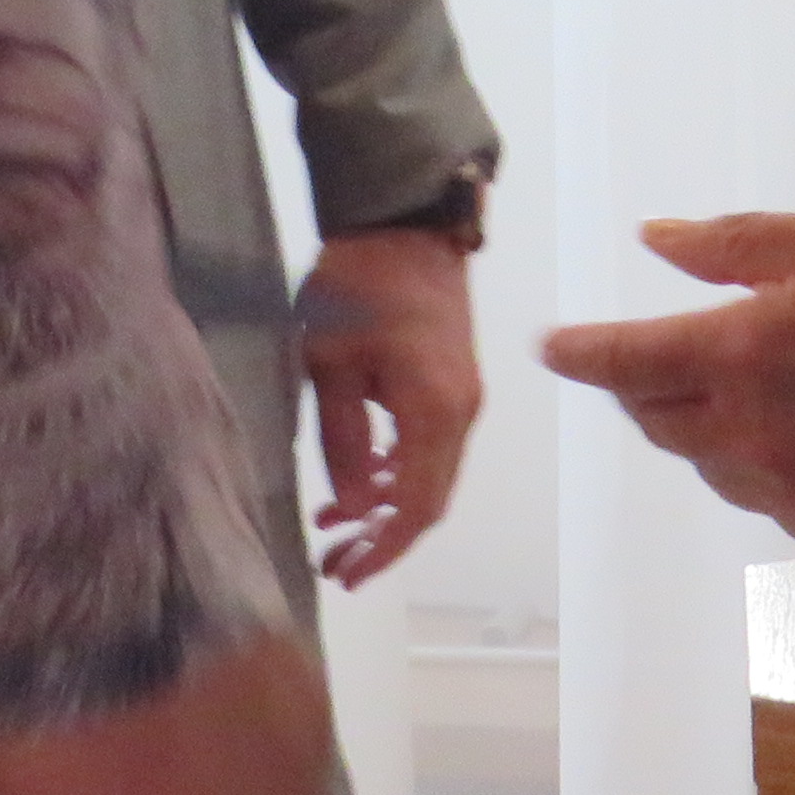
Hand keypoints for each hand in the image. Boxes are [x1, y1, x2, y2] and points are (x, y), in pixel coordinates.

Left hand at [301, 226, 482, 589]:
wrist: (405, 221)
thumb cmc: (358, 285)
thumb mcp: (330, 363)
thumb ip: (342, 441)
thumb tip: (352, 506)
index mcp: (435, 411)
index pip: (416, 507)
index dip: (382, 549)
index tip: (344, 573)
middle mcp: (462, 413)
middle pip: (429, 500)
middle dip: (381, 537)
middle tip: (331, 559)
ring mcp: (464, 398)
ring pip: (431, 476)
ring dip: (386, 506)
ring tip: (331, 522)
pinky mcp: (454, 383)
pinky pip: (431, 447)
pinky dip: (397, 472)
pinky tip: (359, 479)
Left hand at [539, 214, 794, 565]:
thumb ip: (734, 245)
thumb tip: (654, 239)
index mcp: (748, 355)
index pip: (628, 363)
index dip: (581, 354)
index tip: (551, 345)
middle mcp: (758, 439)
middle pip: (660, 423)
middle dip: (650, 388)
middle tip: (668, 359)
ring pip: (714, 468)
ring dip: (713, 431)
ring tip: (768, 391)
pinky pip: (776, 505)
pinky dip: (777, 472)